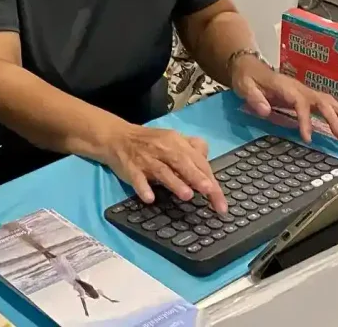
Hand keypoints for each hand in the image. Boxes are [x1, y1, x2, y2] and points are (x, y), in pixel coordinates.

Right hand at [102, 120, 227, 214]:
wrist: (116, 137)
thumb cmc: (149, 142)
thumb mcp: (171, 139)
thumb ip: (191, 149)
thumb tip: (207, 160)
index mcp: (175, 142)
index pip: (197, 161)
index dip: (210, 180)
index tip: (221, 201)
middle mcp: (162, 148)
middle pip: (182, 163)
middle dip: (196, 177)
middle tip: (210, 192)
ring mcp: (145, 158)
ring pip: (162, 170)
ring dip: (175, 182)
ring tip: (187, 195)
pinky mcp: (130, 167)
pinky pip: (137, 178)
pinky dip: (143, 187)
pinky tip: (149, 198)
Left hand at [231, 56, 337, 141]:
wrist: (247, 65)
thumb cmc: (246, 77)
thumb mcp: (245, 86)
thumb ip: (255, 98)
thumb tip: (266, 111)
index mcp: (285, 87)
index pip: (300, 104)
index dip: (306, 121)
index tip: (308, 138)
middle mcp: (298, 88)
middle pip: (320, 101)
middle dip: (334, 118)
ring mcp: (302, 90)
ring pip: (326, 101)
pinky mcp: (303, 95)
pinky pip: (322, 103)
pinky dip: (335, 113)